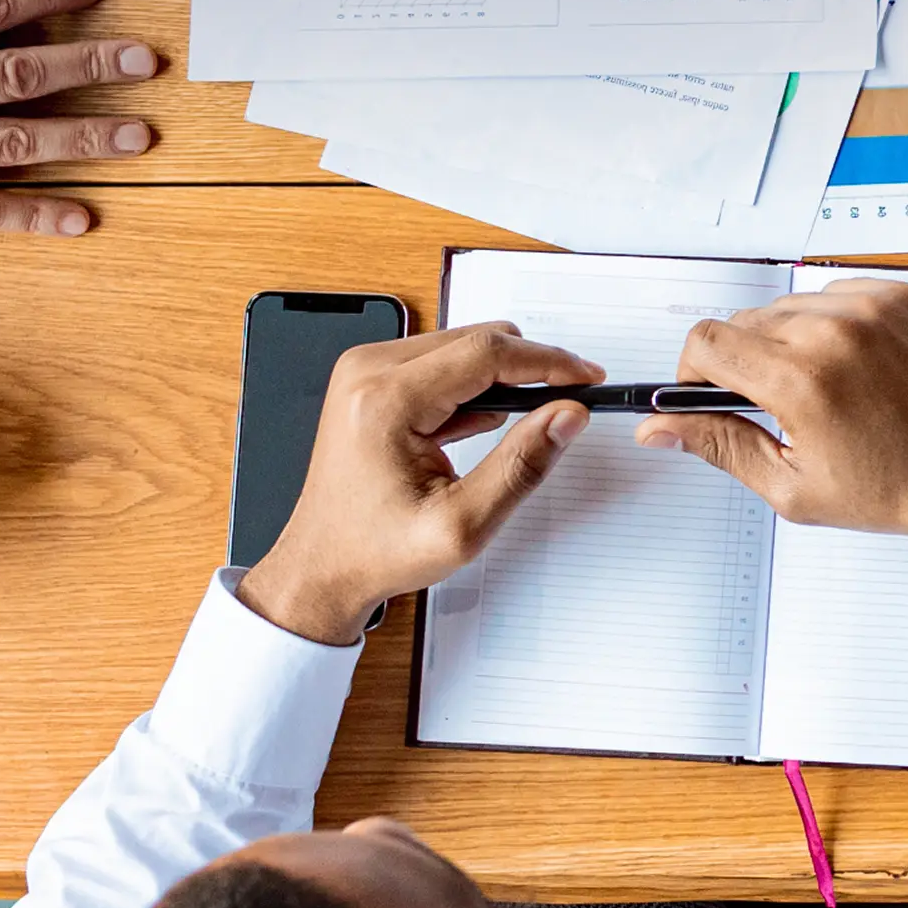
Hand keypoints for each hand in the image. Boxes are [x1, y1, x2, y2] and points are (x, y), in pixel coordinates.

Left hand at [241, 321, 602, 645]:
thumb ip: (521, 466)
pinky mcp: (369, 379)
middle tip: (565, 405)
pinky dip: (472, 386)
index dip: (548, 362)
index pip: (486, 353)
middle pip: (476, 339)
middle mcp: (368, 371)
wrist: (321, 568)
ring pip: (462, 345)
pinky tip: (481, 425)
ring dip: (500, 378)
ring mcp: (365, 371)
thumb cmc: (375, 551)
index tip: (586, 378)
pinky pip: (440, 361)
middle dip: (529, 368)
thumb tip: (566, 416)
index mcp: (384, 400)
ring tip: (517, 426)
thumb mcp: (462, 525)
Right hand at [639, 281, 907, 579]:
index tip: (706, 394)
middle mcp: (836, 332)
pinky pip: (839, 295)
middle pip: (745, 323)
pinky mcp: (906, 297)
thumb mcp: (793, 487)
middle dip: (744, 364)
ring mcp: (875, 308)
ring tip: (825, 393)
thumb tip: (662, 428)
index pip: (706, 342)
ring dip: (789, 343)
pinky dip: (834, 326)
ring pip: (791, 307)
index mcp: (801, 380)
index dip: (693, 372)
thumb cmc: (900, 490)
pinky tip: (856, 370)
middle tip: (774, 407)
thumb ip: (720, 446)